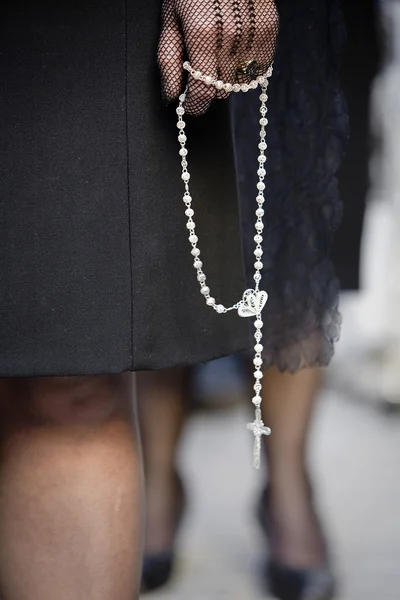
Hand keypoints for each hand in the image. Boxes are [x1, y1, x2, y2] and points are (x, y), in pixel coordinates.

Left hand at [158, 0, 278, 114]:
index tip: (190, 107)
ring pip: (240, 84)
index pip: (202, 92)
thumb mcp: (171, 17)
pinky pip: (259, 69)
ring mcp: (254, 36)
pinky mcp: (270, 31)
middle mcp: (232, 39)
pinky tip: (236, 50)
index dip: (194, 106)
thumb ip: (169, 59)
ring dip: (228, 79)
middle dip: (209, 87)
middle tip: (202, 69)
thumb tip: (171, 95)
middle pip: (221, 91)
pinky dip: (247, 67)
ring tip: (220, 56)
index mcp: (203, 36)